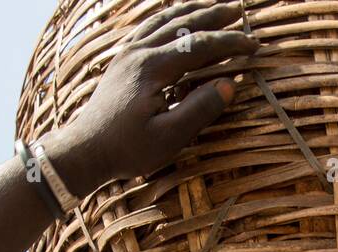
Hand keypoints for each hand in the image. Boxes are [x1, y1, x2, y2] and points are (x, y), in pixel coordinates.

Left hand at [46, 0, 260, 191]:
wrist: (85, 150)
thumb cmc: (127, 149)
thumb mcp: (168, 137)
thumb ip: (199, 109)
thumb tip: (229, 84)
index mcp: (152, 68)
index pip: (198, 44)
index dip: (229, 42)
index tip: (253, 45)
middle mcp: (139, 52)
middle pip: (181, 23)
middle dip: (212, 16)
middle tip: (238, 10)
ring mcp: (127, 54)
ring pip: (163, 20)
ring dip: (190, 10)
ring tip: (211, 5)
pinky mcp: (121, 61)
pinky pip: (147, 28)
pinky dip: (166, 18)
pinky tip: (174, 18)